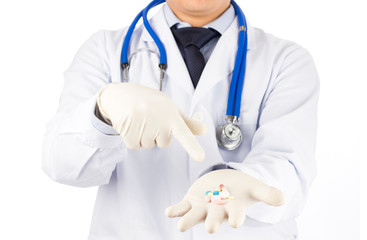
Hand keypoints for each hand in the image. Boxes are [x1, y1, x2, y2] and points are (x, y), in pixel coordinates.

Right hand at [97, 82, 205, 161]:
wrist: (119, 94)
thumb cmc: (148, 102)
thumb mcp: (168, 107)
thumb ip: (185, 122)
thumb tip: (204, 130)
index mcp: (170, 112)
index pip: (184, 132)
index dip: (192, 146)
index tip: (200, 158)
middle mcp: (158, 118)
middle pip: (163, 143)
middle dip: (156, 134)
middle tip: (148, 118)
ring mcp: (143, 124)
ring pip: (148, 145)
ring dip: (142, 136)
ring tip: (138, 119)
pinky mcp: (129, 131)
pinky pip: (135, 146)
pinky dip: (132, 138)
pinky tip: (130, 124)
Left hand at [165, 169, 284, 232]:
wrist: (226, 183)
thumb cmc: (242, 189)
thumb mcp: (255, 187)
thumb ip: (267, 193)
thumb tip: (283, 197)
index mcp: (234, 210)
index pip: (236, 216)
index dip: (236, 218)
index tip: (236, 221)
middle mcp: (217, 212)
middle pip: (214, 220)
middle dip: (212, 223)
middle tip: (211, 228)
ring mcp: (203, 208)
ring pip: (194, 217)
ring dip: (188, 221)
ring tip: (181, 227)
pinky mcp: (191, 202)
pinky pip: (182, 208)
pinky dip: (176, 210)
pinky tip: (169, 212)